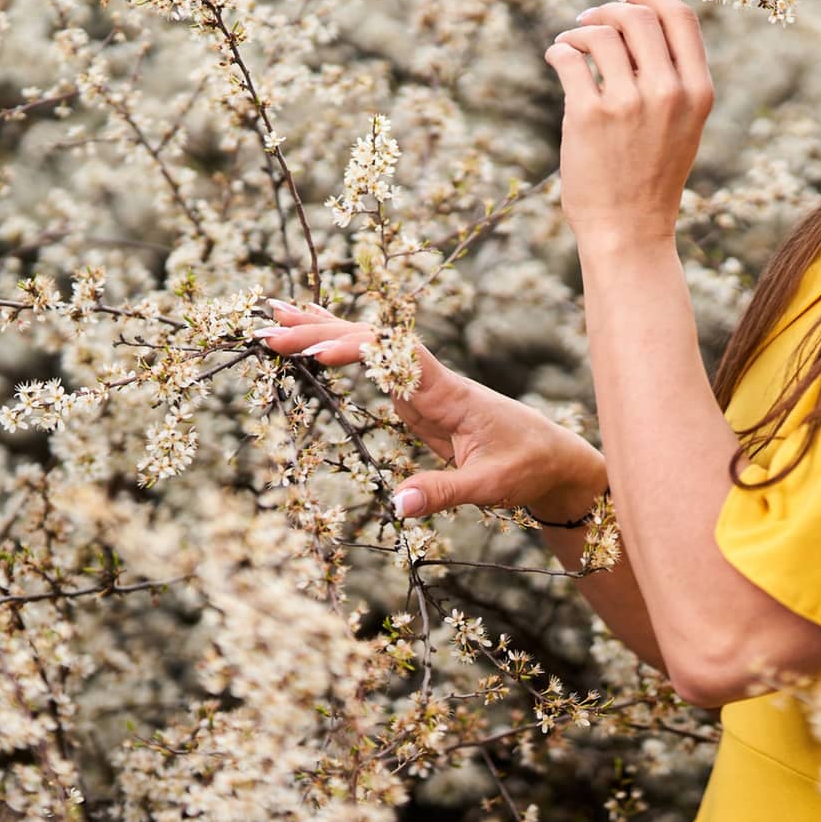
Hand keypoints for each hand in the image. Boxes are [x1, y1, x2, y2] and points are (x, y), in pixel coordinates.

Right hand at [251, 300, 606, 521]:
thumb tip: (396, 505)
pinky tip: (314, 338)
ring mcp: (420, 386)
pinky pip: (372, 366)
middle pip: (371, 343)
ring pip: (368, 347)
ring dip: (323, 331)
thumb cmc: (526, 466)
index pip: (395, 356)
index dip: (355, 348)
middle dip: (321, 334)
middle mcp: (429, 380)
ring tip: (275, 316)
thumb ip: (444, 492)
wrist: (552, 457)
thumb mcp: (489, 486)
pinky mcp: (415, 398)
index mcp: (447, 392)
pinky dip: (340, 349)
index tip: (316, 353)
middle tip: (269, 330)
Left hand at [543, 0, 714, 249]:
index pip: (681, 17)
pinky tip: (557, 57)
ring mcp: (630, 103)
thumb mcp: (683, 126)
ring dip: (579, 30)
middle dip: (608, 8)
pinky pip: (570, 58)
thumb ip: (673, 78)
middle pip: (638, 17)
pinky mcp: (590, 116)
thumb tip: (639, 21)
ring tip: (569, 42)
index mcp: (698, 92)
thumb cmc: (651, 177)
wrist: (629, 230)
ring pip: (601, 34)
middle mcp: (669, 93)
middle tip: (587, 18)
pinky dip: (559, 50)